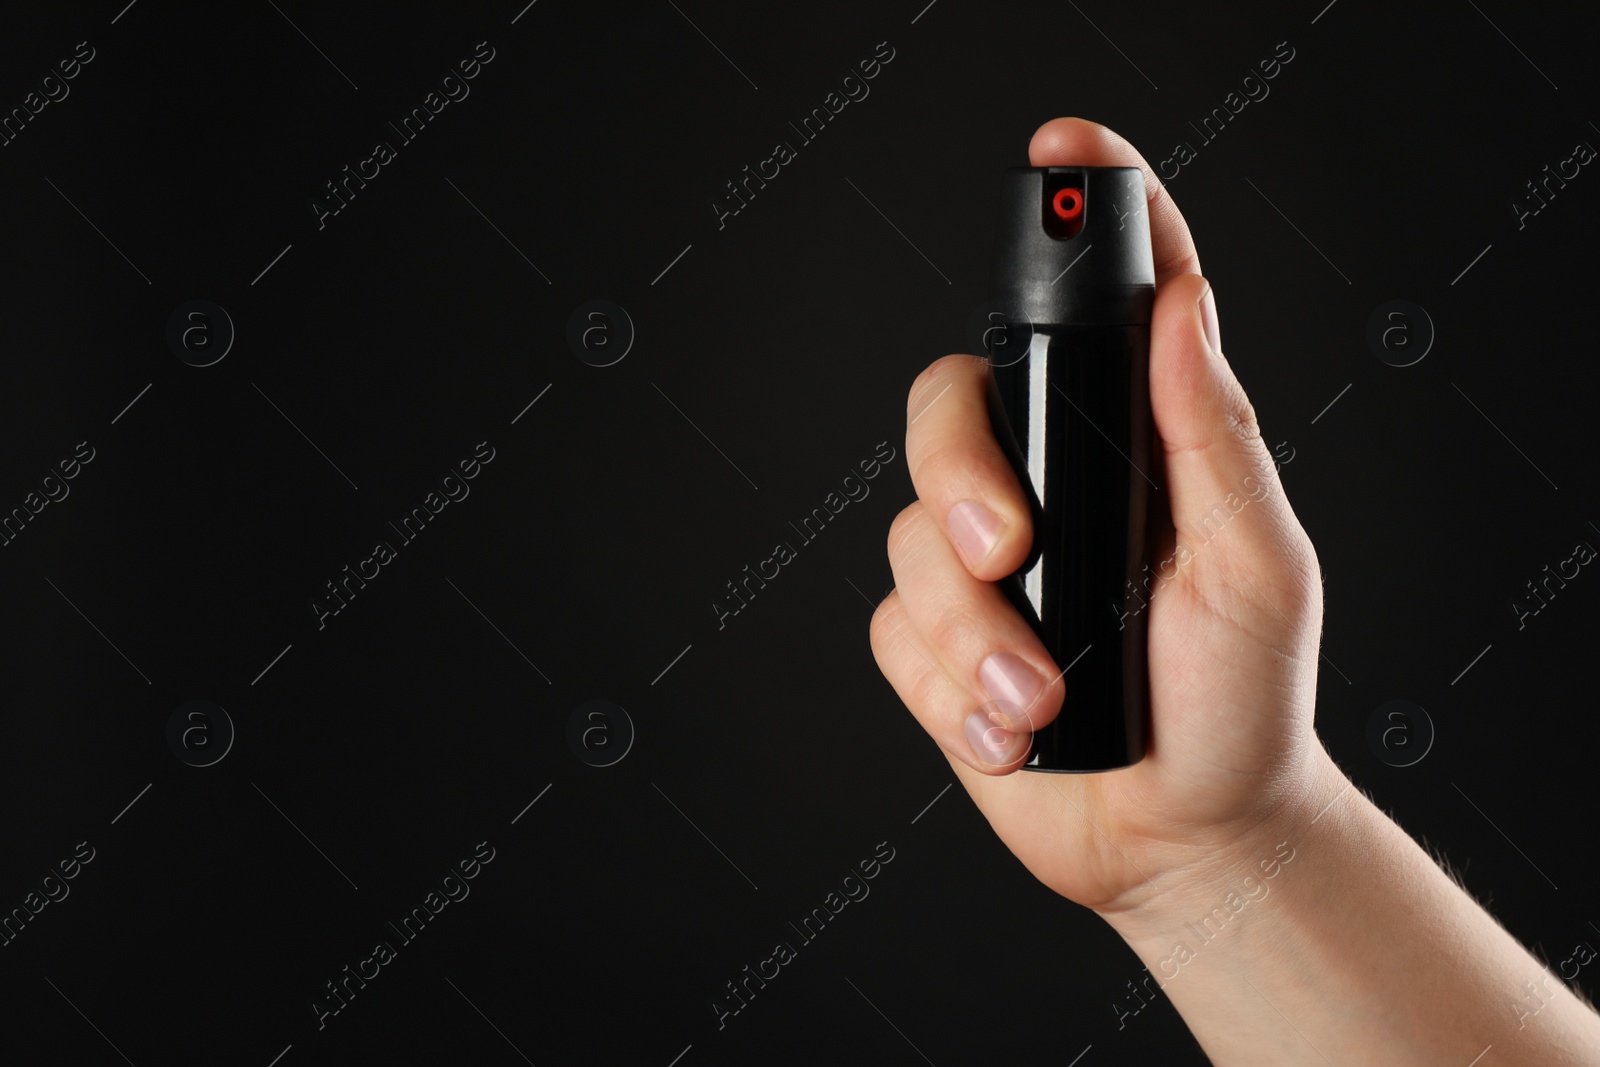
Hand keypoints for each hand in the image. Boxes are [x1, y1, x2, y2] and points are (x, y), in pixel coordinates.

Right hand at [869, 117, 1338, 916]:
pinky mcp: (934, 643)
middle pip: (944, 407)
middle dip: (960, 476)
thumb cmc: (1239, 702)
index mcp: (1128, 448)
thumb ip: (1210, 434)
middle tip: (1012, 552)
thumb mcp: (1257, 567)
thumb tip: (1183, 302)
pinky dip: (948, 687)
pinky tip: (1011, 729)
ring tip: (1043, 702)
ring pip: (911, 538)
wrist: (1179, 835)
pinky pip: (892, 631)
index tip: (1061, 149)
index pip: (1096, 308)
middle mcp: (1046, 486)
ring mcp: (984, 565)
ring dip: (973, 634)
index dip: (1079, 214)